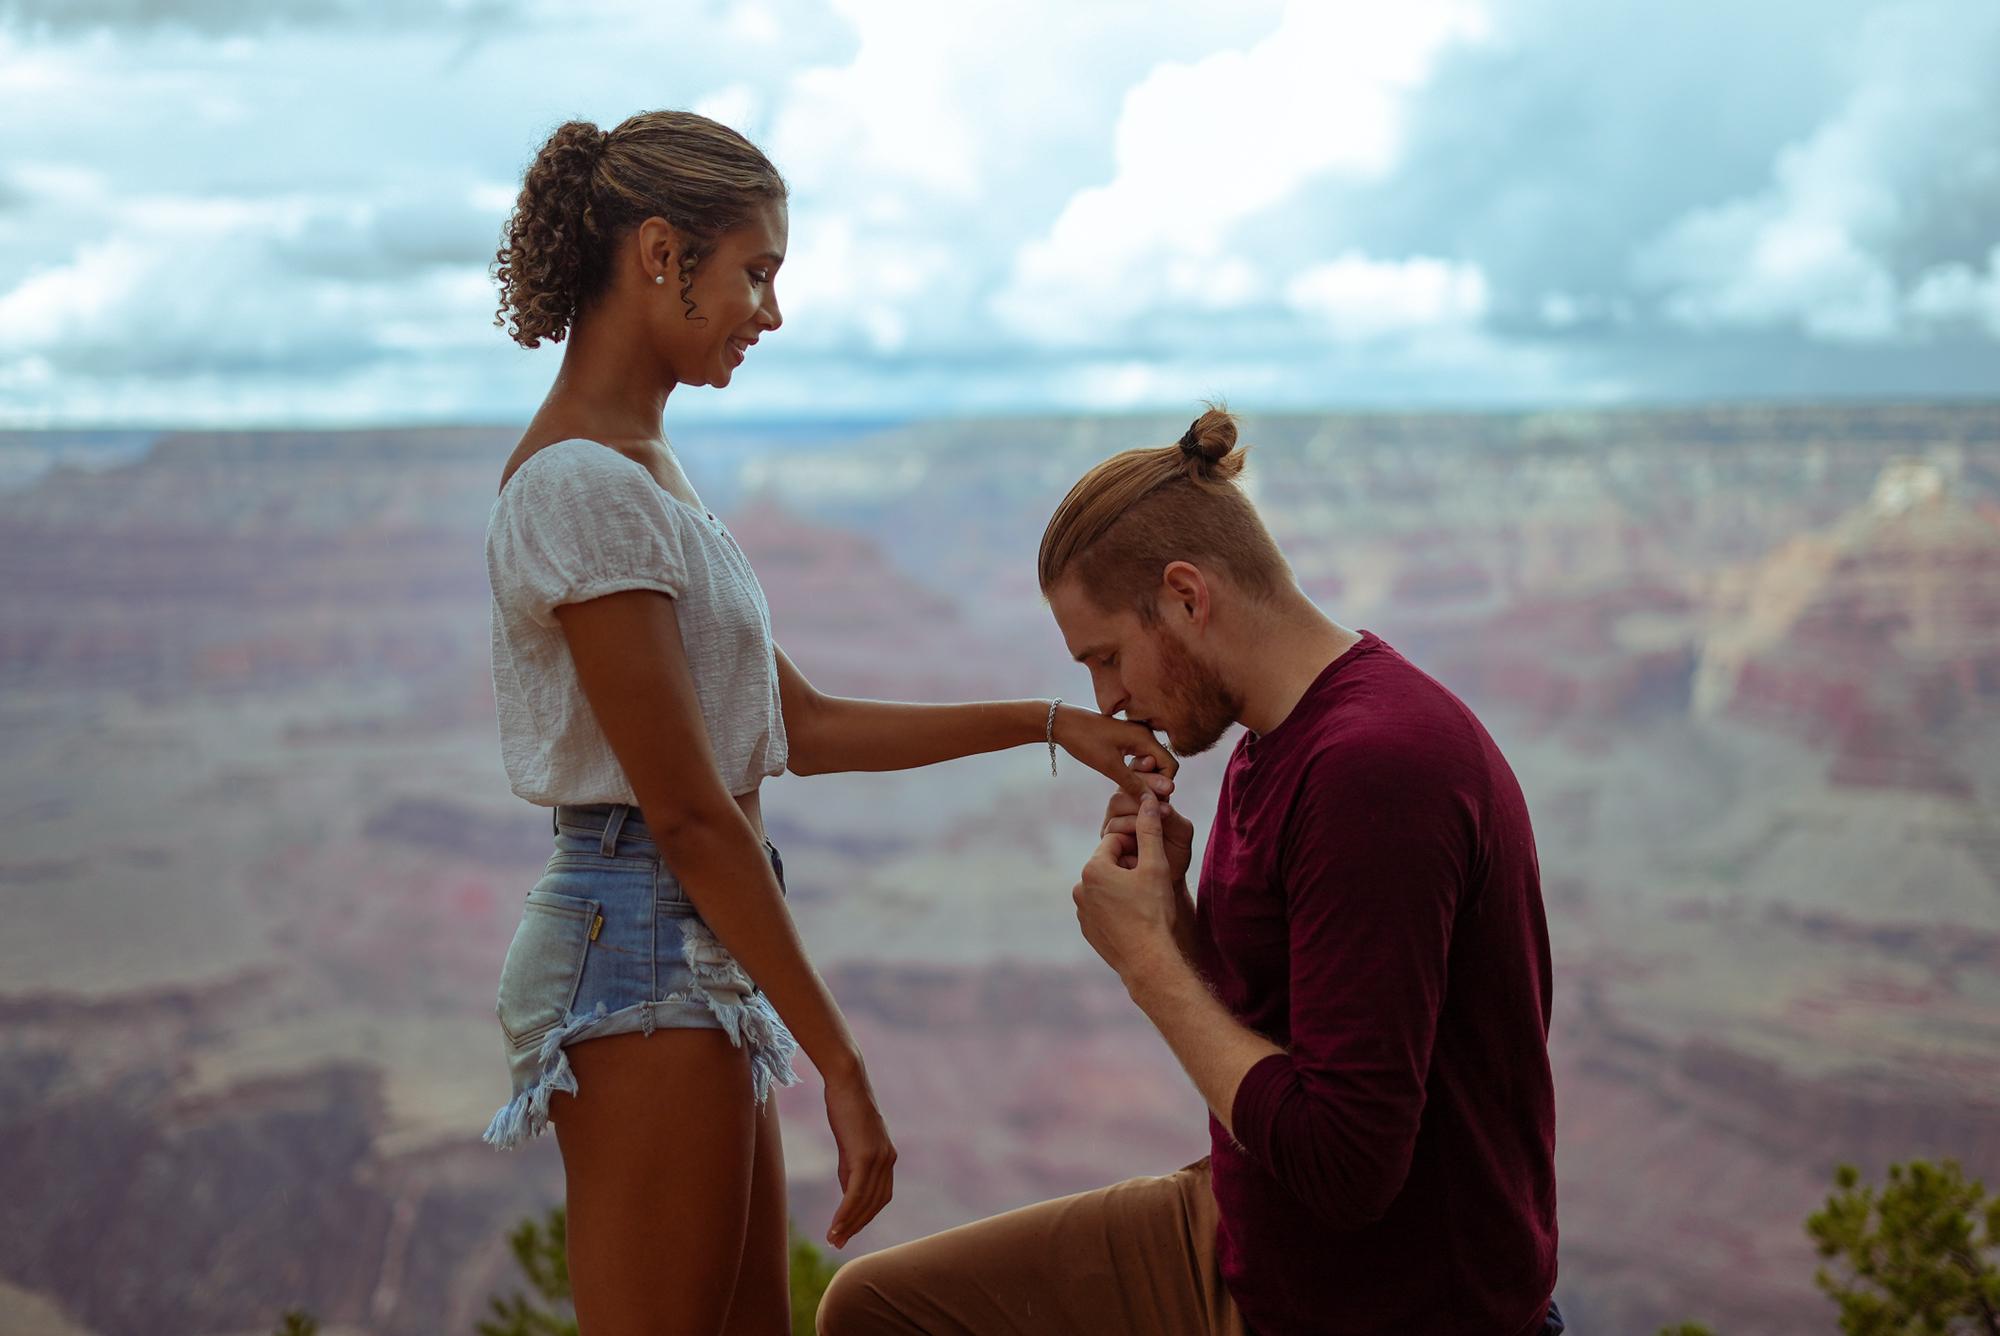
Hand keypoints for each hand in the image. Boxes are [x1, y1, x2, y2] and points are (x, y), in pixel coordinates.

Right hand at [823, 1066, 895, 1248]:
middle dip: (857, 1226)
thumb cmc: (845, 1108)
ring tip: (833, 1239)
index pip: (880, 1197)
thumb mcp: (850, 1144)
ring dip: (849, 1224)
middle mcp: (888, 1160)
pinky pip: (856, 1193)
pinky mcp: (866, 1155)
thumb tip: (848, 1197)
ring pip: (866, 1202)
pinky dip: (846, 1212)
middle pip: (875, 1204)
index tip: (848, 1231)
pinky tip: (835, 1225)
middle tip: (837, 1243)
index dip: (865, 1217)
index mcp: (888, 1157)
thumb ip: (851, 1169)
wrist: (846, 1082)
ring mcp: (880, 1158)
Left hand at [1055, 705, 1176, 800]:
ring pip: (1151, 763)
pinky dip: (1136, 772)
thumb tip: (1153, 803)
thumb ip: (1134, 784)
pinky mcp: (1128, 740)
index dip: (1164, 785)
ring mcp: (1137, 736)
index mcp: (1145, 737)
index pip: (1170, 765)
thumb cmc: (1085, 742)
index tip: (1150, 800)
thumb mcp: (1109, 766)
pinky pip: (1141, 759)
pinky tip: (1123, 780)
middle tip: (1138, 800)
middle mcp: (1146, 734)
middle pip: (1163, 765)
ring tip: (1128, 790)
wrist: (1063, 723)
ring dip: (1144, 778)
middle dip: (1155, 783)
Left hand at [1074, 792, 1180, 983]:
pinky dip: (1116, 908)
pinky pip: (1102, 909)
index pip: (1115, 842)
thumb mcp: (1155, 866)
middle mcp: (1080, 888)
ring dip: (1122, 887)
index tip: (1152, 860)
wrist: (1148, 961)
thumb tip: (1147, 801)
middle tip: (1151, 881)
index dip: (1137, 846)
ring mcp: (1081, 911)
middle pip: (1109, 864)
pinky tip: (1136, 918)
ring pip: (1105, 887)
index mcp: (1093, 869)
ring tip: (1145, 901)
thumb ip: (1150, 831)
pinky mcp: (1087, 930)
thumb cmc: (1153, 912)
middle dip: (1129, 867)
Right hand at [1101, 757, 1193, 883]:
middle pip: (1125, 784)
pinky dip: (1129, 826)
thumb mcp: (1182, 832)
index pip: (1137, 774)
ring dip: (1139, 804)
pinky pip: (1112, 827)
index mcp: (1142, 798)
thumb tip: (1159, 803)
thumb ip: (1171, 815)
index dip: (1144, 765)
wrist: (1165, 884)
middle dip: (1146, 784)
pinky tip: (1144, 831)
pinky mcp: (1107, 842)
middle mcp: (1124, 808)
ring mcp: (1113, 823)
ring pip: (1116, 803)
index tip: (1154, 759)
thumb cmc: (1176, 854)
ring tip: (1161, 813)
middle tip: (1168, 789)